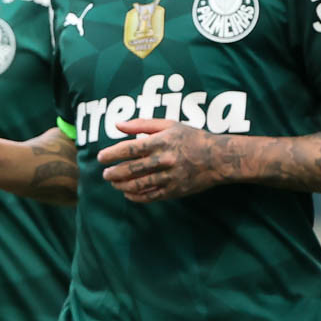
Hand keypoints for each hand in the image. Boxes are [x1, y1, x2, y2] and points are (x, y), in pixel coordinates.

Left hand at [97, 118, 232, 201]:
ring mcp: (169, 177)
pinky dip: (136, 196)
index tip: (100, 157)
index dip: (111, 154)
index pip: (129, 149)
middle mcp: (163, 160)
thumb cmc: (191, 138)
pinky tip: (128, 193)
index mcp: (161, 142)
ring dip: (121, 185)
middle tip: (105, 174)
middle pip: (130, 169)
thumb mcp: (169, 125)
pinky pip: (150, 196)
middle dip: (113, 173)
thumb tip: (117, 125)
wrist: (219, 158)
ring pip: (138, 185)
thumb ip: (141, 124)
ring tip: (113, 183)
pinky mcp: (174, 191)